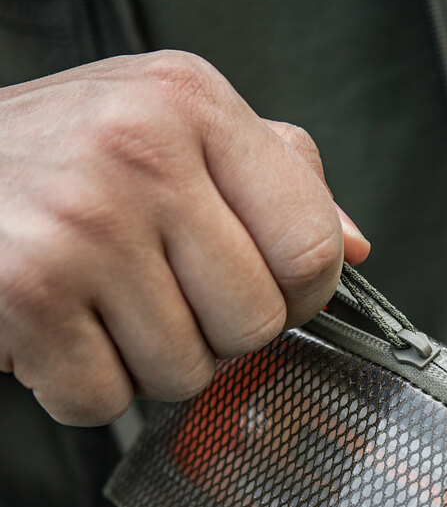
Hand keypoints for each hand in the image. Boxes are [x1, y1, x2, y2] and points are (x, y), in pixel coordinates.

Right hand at [0, 51, 368, 425]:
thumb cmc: (65, 156)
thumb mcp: (177, 129)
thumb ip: (278, 178)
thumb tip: (353, 247)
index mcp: (194, 106)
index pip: (311, 244)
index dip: (306, 295)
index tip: (277, 295)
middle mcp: (140, 155)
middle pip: (256, 322)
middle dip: (220, 334)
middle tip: (169, 296)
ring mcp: (82, 226)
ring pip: (187, 373)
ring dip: (152, 361)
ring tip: (107, 305)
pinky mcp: (26, 292)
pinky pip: (105, 400)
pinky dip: (88, 385)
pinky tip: (63, 328)